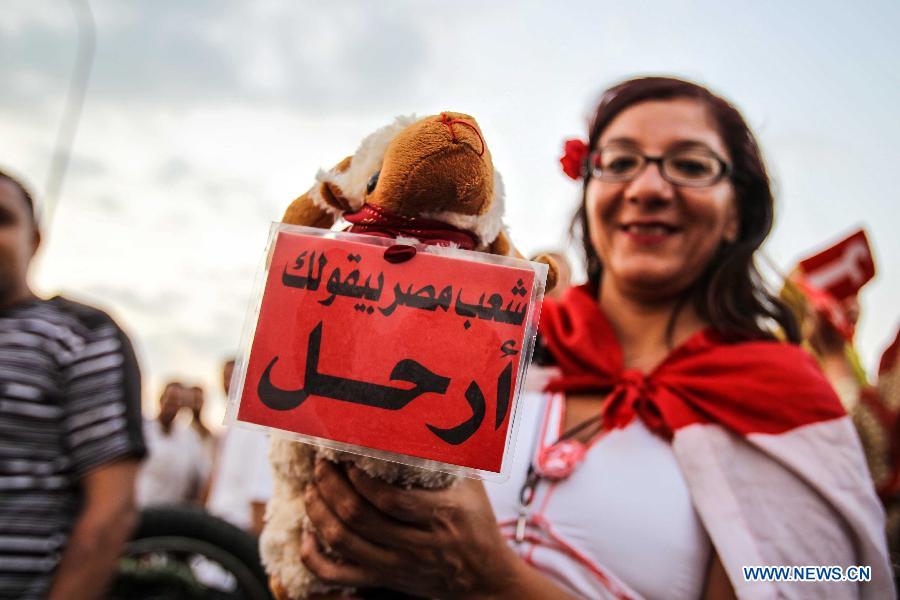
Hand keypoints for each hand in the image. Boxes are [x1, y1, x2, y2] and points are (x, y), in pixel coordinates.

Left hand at [301, 459, 520, 598]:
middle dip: (331, 486)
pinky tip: (308, 534)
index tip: (348, 455)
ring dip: (319, 511)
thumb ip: (449, 456)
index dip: (361, 477)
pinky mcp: (383, 580)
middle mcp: (416, 544)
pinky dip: (314, 556)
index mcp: (439, 515)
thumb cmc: (477, 524)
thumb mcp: (471, 486)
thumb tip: (426, 417)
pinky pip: (338, 575)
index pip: (389, 499)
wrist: (484, 579)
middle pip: (358, 517)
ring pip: (343, 542)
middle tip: (322, 464)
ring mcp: (396, 565)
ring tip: (313, 487)